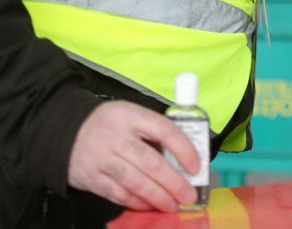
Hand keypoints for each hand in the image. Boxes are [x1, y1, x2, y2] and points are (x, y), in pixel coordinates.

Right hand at [68, 101, 198, 211]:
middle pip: (151, 162)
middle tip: (189, 196)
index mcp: (131, 116)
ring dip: (157, 197)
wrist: (63, 131)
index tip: (196, 166)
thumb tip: (182, 159)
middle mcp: (116, 137)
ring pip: (135, 182)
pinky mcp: (91, 178)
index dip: (184, 150)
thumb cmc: (110, 124)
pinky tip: (150, 205)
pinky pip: (118, 194)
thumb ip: (153, 133)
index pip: (164, 131)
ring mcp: (101, 159)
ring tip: (173, 205)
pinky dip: (136, 202)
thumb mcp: (131, 116)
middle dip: (174, 183)